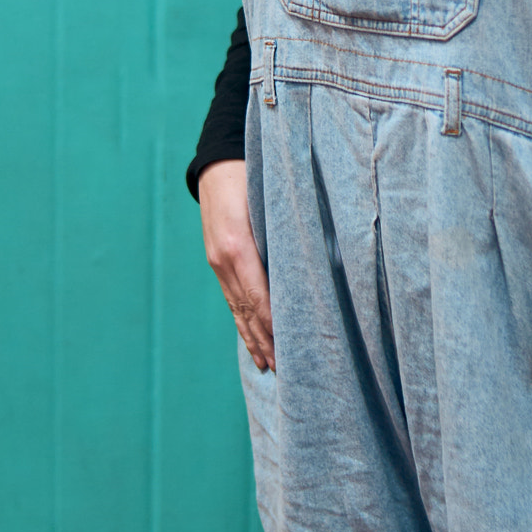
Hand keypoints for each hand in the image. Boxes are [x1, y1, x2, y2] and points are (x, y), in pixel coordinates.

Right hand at [198, 159, 274, 370]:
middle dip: (266, 341)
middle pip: (247, 310)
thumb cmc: (253, 174)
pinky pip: (230, 299)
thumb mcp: (272, 199)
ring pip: (236, 310)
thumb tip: (316, 263)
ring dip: (253, 339)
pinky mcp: (216, 261)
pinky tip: (250, 341)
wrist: (216, 161)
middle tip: (286, 370)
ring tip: (268, 365)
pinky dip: (241, 323)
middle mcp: (224, 259)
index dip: (275, 325)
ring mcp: (217, 262)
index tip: (293, 347)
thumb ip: (289, 232)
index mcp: (238, 246)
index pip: (260, 296)